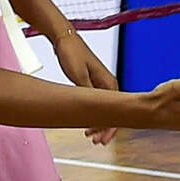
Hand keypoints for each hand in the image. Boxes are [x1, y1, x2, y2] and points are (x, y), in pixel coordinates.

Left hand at [54, 30, 120, 145]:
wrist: (65, 38)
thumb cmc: (72, 53)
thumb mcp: (78, 76)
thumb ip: (87, 94)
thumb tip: (93, 111)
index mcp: (109, 84)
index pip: (114, 113)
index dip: (108, 129)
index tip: (101, 140)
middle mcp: (108, 85)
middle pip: (111, 113)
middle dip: (104, 129)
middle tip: (96, 141)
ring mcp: (100, 84)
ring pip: (104, 109)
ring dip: (98, 123)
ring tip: (90, 135)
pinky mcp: (92, 82)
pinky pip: (97, 103)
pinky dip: (93, 114)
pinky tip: (86, 121)